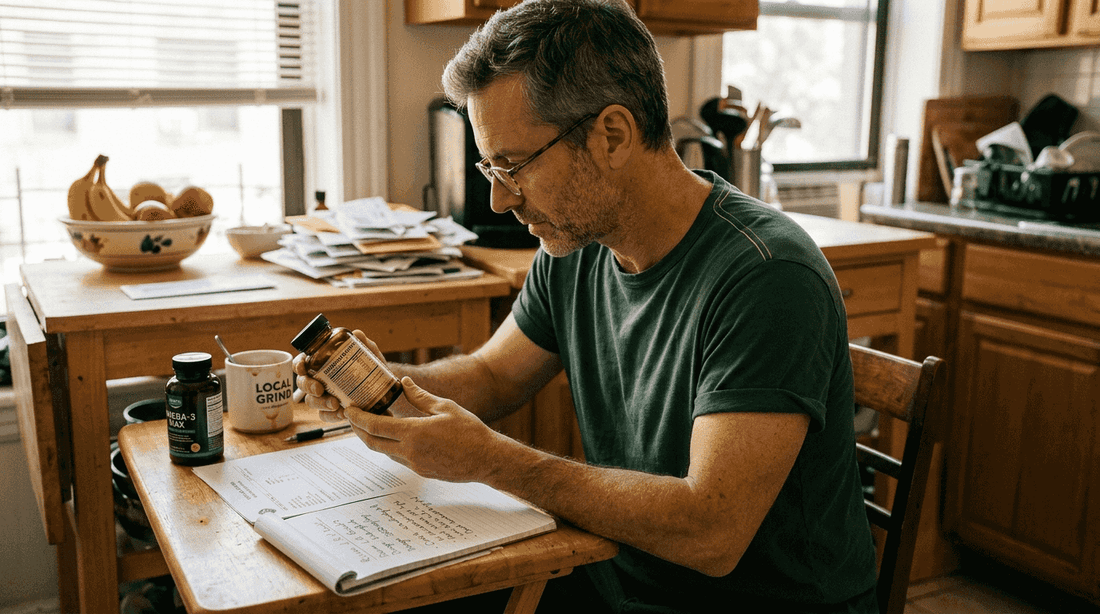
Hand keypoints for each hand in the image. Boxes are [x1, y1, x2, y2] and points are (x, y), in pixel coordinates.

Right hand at [293, 329, 418, 422]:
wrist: (385, 390)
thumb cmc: (371, 368)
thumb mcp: (370, 355)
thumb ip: (364, 344)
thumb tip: (358, 334)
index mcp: (322, 363)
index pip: (303, 363)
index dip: (299, 365)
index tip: (303, 368)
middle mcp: (319, 380)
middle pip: (303, 383)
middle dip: (308, 386)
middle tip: (320, 389)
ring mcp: (324, 397)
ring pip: (312, 401)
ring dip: (321, 403)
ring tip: (336, 404)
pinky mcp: (332, 411)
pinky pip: (326, 416)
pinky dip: (332, 416)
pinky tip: (342, 414)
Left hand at [345, 376, 505, 481]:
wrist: (487, 460)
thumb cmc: (470, 431)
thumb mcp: (446, 407)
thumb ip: (420, 397)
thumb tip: (404, 383)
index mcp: (414, 432)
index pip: (375, 426)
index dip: (358, 418)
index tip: (349, 409)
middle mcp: (410, 451)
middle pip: (372, 442)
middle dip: (358, 430)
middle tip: (351, 417)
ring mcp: (415, 464)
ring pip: (384, 451)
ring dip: (374, 438)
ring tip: (371, 424)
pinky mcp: (421, 472)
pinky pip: (398, 458)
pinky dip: (390, 446)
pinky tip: (394, 436)